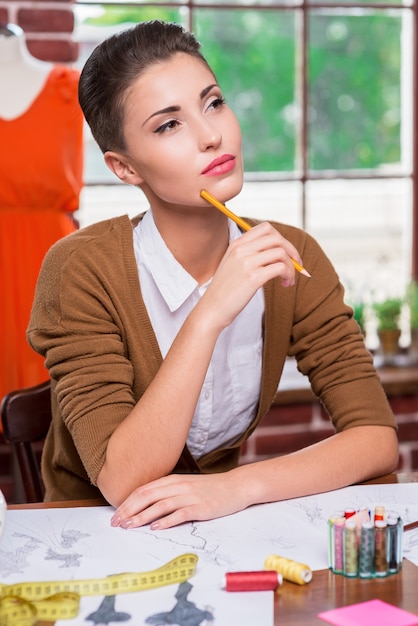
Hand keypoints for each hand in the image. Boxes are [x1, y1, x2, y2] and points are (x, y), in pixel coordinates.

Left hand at [110, 471, 246, 529]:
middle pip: (148, 496)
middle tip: (116, 523)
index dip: (127, 502)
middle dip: (129, 510)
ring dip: (142, 516)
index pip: (144, 490)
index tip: (115, 515)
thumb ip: (167, 492)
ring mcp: (189, 496)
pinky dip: (166, 521)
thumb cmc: (210, 489)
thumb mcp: (185, 486)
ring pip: (160, 505)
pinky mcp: (200, 507)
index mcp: (172, 480)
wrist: (235, 486)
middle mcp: (178, 486)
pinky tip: (156, 527)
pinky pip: (180, 513)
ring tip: (129, 526)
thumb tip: (145, 505)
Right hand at [199, 222, 301, 331]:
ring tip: (288, 279)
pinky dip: (288, 275)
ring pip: (281, 252)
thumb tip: (279, 252)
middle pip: (276, 238)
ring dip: (292, 266)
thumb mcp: (233, 265)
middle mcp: (241, 250)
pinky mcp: (253, 277)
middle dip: (292, 251)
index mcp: (237, 244)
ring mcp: (246, 263)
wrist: (212, 309)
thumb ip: (250, 255)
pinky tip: (285, 284)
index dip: (282, 239)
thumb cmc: (225, 291)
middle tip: (296, 265)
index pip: (266, 229)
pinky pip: (281, 267)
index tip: (286, 254)